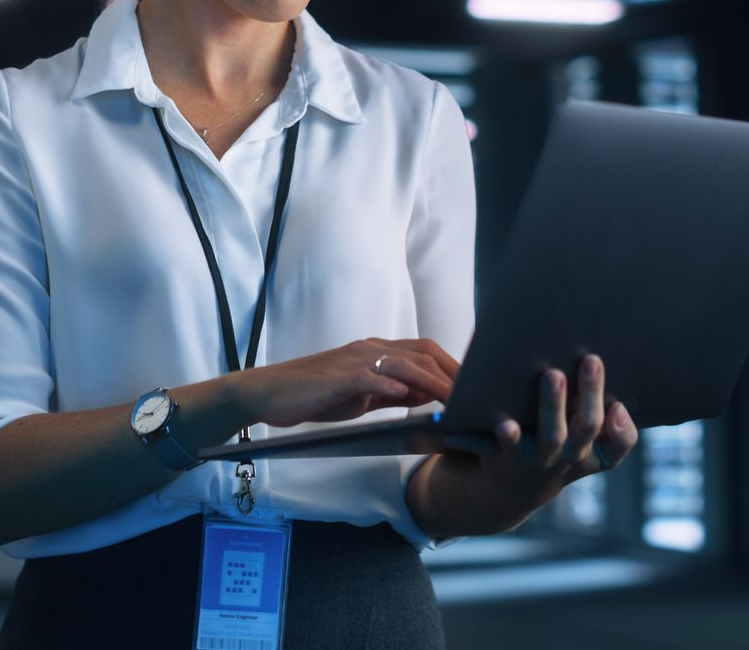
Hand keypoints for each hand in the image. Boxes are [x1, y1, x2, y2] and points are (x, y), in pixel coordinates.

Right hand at [236, 337, 459, 427]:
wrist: (270, 394)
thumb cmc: (316, 396)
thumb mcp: (362, 397)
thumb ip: (393, 393)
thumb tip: (428, 396)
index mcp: (378, 352)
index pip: (426, 353)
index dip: (453, 367)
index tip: (477, 387)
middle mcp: (370, 349)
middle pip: (422, 353)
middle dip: (452, 373)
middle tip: (478, 396)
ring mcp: (354, 360)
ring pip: (403, 363)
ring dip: (432, 381)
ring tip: (455, 400)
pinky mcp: (337, 375)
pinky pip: (369, 375)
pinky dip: (390, 383)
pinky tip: (406, 395)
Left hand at [444, 353, 639, 526]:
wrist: (513, 489)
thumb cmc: (555, 449)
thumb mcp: (582, 443)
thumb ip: (595, 412)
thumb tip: (593, 364)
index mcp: (593, 451)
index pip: (619, 444)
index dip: (622, 429)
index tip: (618, 404)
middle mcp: (570, 455)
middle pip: (588, 426)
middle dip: (591, 392)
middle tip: (591, 360)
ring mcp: (539, 457)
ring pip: (552, 435)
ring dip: (553, 404)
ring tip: (553, 374)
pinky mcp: (508, 456)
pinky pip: (509, 446)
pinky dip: (508, 435)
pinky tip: (505, 421)